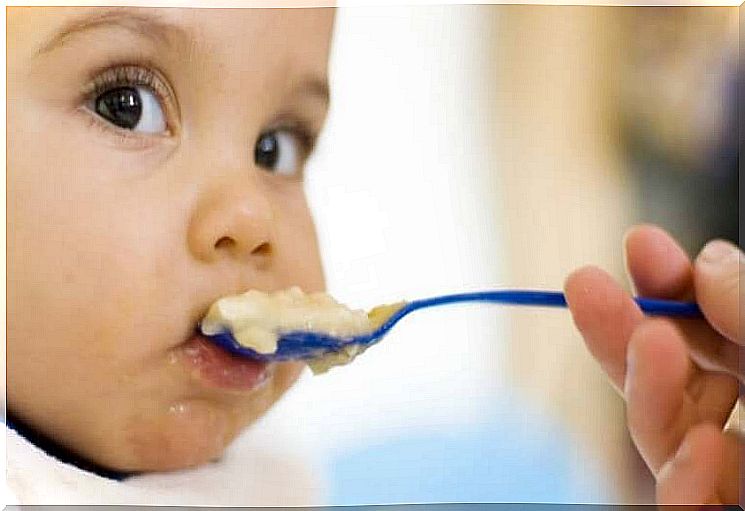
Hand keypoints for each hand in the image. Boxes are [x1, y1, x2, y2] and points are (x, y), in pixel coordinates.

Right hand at [564, 225, 741, 503]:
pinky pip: (681, 509)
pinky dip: (683, 484)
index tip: (640, 244)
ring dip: (648, 391)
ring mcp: (730, 482)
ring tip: (653, 345)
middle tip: (581, 282)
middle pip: (672, 378)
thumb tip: (707, 260)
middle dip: (625, 329)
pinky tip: (703, 448)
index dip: (675, 288)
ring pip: (663, 438)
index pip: (712, 334)